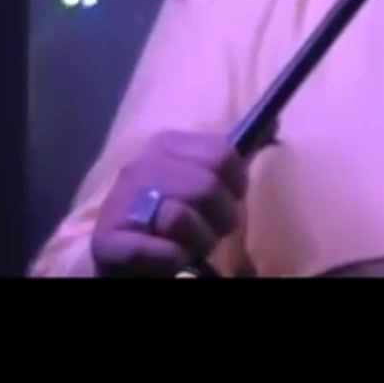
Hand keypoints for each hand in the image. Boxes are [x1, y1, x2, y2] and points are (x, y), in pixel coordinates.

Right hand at [91, 131, 248, 276]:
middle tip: (206, 228)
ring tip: (186, 244)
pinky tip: (169, 259)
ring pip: (180, 218)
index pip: (224, 154)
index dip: (235, 185)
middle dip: (218, 219)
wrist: (126, 256)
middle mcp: (139, 166)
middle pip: (207, 187)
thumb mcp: (202, 180)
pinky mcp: (107, 241)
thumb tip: (276, 121)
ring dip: (195, 242)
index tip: (226, 199)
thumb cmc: (174, 216)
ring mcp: (118, 203)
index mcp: (165, 145)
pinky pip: (159, 251)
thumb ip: (233, 157)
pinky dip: (172, 260)